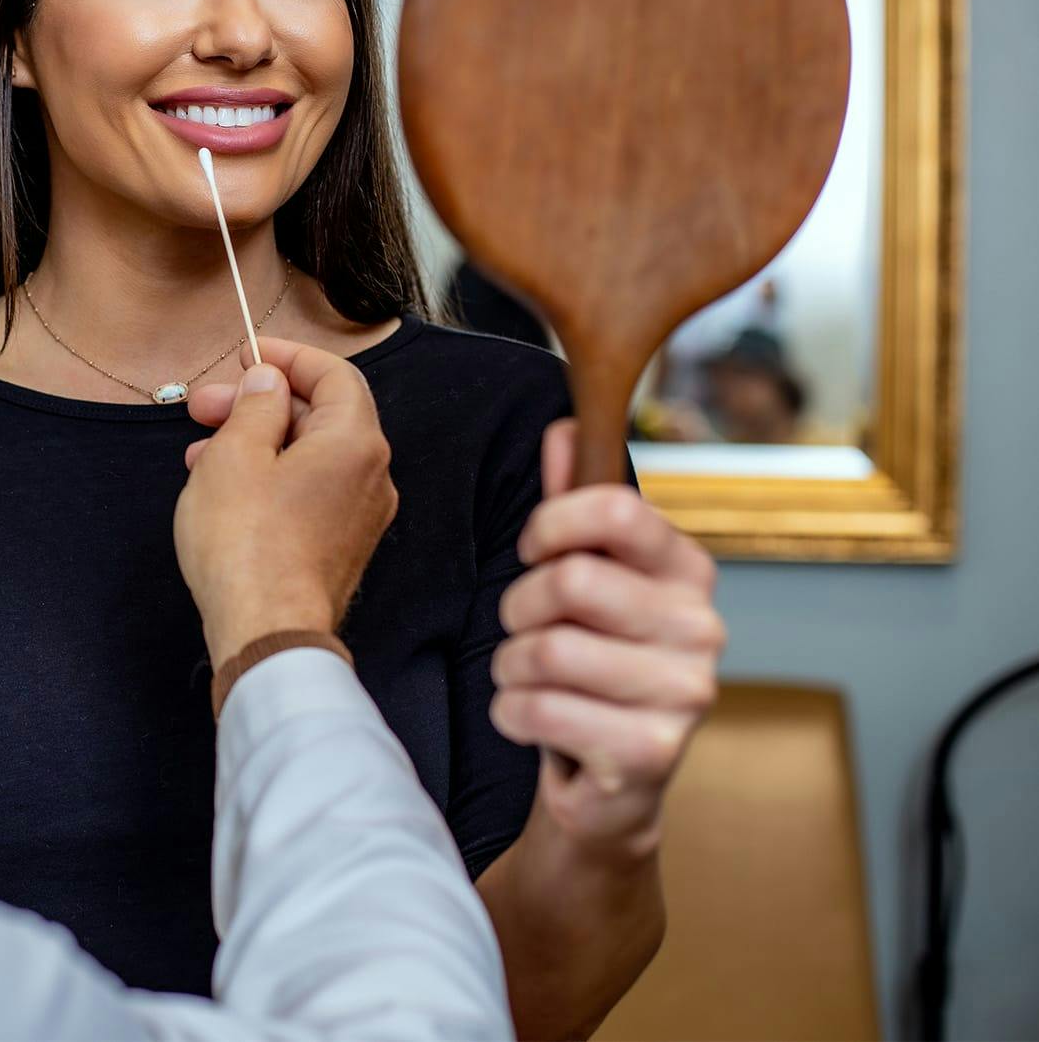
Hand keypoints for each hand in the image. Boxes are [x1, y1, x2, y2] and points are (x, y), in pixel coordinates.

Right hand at [173, 338, 397, 669]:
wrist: (266, 633)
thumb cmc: (247, 548)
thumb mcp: (234, 456)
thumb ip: (254, 407)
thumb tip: (269, 383)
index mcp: (355, 442)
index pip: (334, 375)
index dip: (289, 358)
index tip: (249, 355)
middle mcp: (371, 476)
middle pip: (320, 416)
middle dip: (259, 404)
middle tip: (206, 406)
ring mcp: (360, 516)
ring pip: (310, 456)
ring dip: (258, 443)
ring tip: (201, 452)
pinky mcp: (342, 547)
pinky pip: (310, 492)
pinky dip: (271, 477)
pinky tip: (225, 488)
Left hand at [492, 420, 724, 859]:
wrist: (608, 785)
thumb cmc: (590, 667)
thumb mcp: (582, 582)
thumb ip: (573, 510)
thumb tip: (564, 428)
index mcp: (687, 573)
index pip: (615, 509)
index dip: (550, 527)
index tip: (535, 553)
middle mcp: (702, 629)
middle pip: (568, 582)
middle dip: (518, 609)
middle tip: (525, 632)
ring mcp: (685, 694)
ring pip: (545, 650)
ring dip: (510, 668)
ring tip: (531, 681)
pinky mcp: (652, 753)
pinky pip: (538, 709)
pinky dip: (511, 714)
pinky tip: (532, 722)